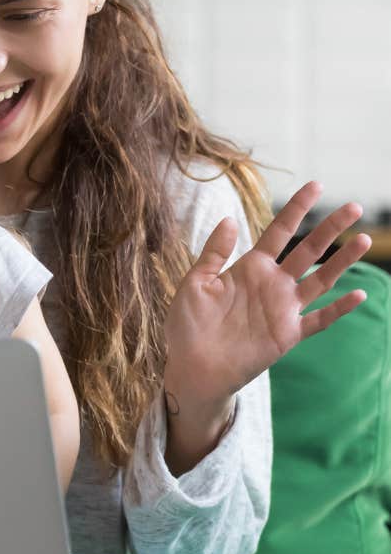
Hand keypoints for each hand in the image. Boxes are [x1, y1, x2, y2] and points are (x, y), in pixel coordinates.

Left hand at [164, 181, 371, 416]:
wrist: (191, 367)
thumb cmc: (188, 325)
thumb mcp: (195, 282)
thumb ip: (214, 253)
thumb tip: (229, 218)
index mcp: (250, 268)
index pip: (279, 232)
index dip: (296, 209)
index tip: (315, 186)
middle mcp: (272, 284)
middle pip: (308, 251)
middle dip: (330, 229)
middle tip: (354, 207)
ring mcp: (283, 309)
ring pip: (320, 280)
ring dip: (342, 262)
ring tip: (363, 240)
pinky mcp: (287, 335)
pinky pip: (319, 320)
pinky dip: (339, 309)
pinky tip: (358, 294)